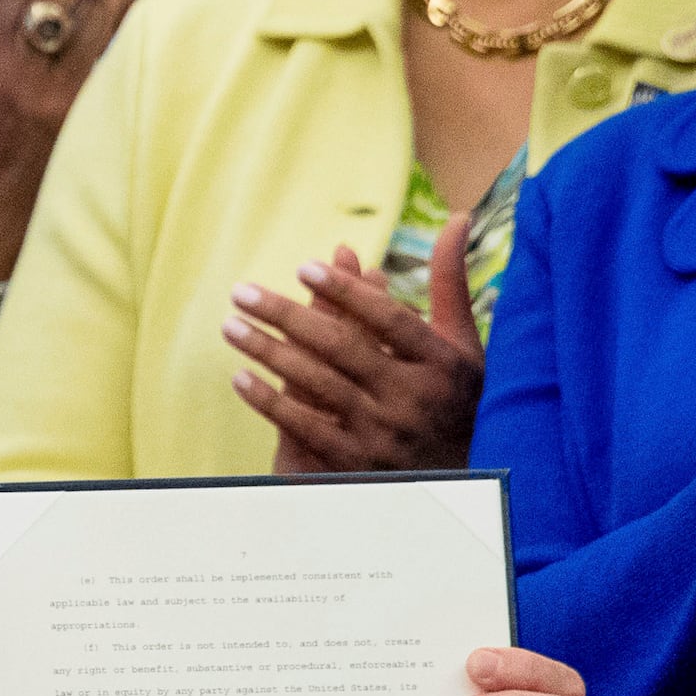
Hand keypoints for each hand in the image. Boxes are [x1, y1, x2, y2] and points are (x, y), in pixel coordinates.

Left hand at [223, 222, 481, 471]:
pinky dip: (271, 403)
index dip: (346, 292)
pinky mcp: (357, 464)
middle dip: (287, 316)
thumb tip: (457, 217)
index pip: (388, 319)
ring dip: (269, 353)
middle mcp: (413, 397)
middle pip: (342, 347)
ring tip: (231, 326)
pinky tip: (241, 378)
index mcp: (441, 362)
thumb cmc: (458, 397)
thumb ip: (449, 282)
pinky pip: (305, 428)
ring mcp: (384, 434)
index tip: (303, 267)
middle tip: (241, 292)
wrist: (463, 478)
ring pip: (317, 384)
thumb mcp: (463, 343)